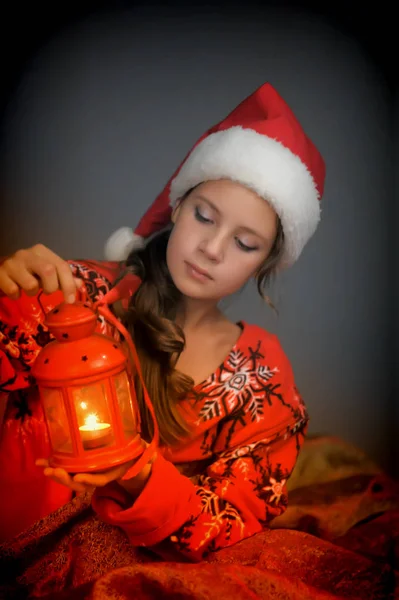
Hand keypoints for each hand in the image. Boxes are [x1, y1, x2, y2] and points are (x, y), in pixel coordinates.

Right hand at [0, 244, 81, 302]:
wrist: (0, 267)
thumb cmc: (27, 270)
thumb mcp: (46, 271)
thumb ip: (63, 277)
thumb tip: (80, 284)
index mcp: (42, 251)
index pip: (62, 266)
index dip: (69, 285)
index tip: (71, 300)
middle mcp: (27, 253)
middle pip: (48, 271)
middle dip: (51, 287)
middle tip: (47, 292)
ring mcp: (13, 263)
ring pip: (31, 284)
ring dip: (32, 292)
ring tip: (28, 288)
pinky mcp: (0, 273)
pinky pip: (14, 291)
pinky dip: (16, 295)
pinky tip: (15, 290)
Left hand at [36, 453, 155, 495]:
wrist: (130, 462)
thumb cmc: (136, 455)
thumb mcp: (144, 455)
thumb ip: (148, 456)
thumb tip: (154, 456)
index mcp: (113, 472)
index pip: (101, 480)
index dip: (90, 480)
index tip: (79, 477)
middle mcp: (100, 475)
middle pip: (81, 482)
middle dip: (66, 478)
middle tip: (53, 472)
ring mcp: (90, 473)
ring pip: (71, 479)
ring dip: (57, 474)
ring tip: (44, 468)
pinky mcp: (81, 468)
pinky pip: (67, 470)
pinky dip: (54, 466)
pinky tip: (42, 462)